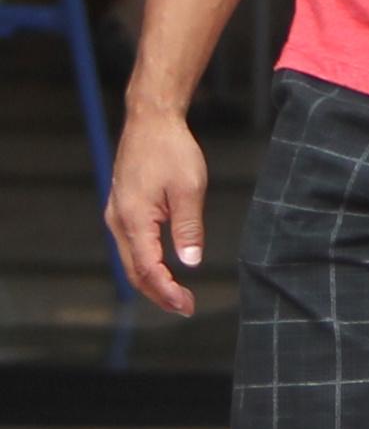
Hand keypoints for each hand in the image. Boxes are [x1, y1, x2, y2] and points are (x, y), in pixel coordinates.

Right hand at [107, 105, 207, 314]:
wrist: (151, 121)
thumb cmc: (171, 150)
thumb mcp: (189, 189)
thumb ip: (189, 228)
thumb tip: (191, 262)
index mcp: (134, 219)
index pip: (148, 269)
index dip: (167, 291)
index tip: (187, 305)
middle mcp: (118, 221)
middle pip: (134, 272)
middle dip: (159, 294)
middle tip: (185, 308)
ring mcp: (117, 215)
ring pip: (130, 260)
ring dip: (151, 282)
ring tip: (176, 296)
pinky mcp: (122, 209)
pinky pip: (131, 245)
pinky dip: (145, 264)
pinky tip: (162, 270)